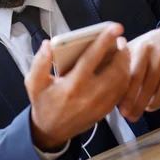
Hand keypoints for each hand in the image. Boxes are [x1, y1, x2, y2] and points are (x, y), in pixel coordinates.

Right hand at [25, 23, 130, 150]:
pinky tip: (121, 66)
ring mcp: (100, 105)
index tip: (115, 27)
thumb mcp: (34, 84)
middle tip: (120, 38)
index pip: (91, 58)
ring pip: (122, 81)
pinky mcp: (106, 110)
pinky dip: (125, 76)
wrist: (51, 131)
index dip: (104, 41)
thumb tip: (48, 44)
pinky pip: (121, 91)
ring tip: (121, 49)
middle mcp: (89, 95)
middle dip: (122, 52)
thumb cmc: (43, 103)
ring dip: (125, 63)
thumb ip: (39, 63)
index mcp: (71, 86)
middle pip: (115, 70)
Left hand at [118, 25, 159, 121]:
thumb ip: (122, 62)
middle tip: (131, 117)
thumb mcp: (135, 46)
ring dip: (153, 105)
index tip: (122, 110)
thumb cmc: (150, 45)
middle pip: (148, 88)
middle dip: (138, 106)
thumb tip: (107, 83)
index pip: (134, 78)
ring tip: (146, 108)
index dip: (128, 96)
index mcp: (144, 49)